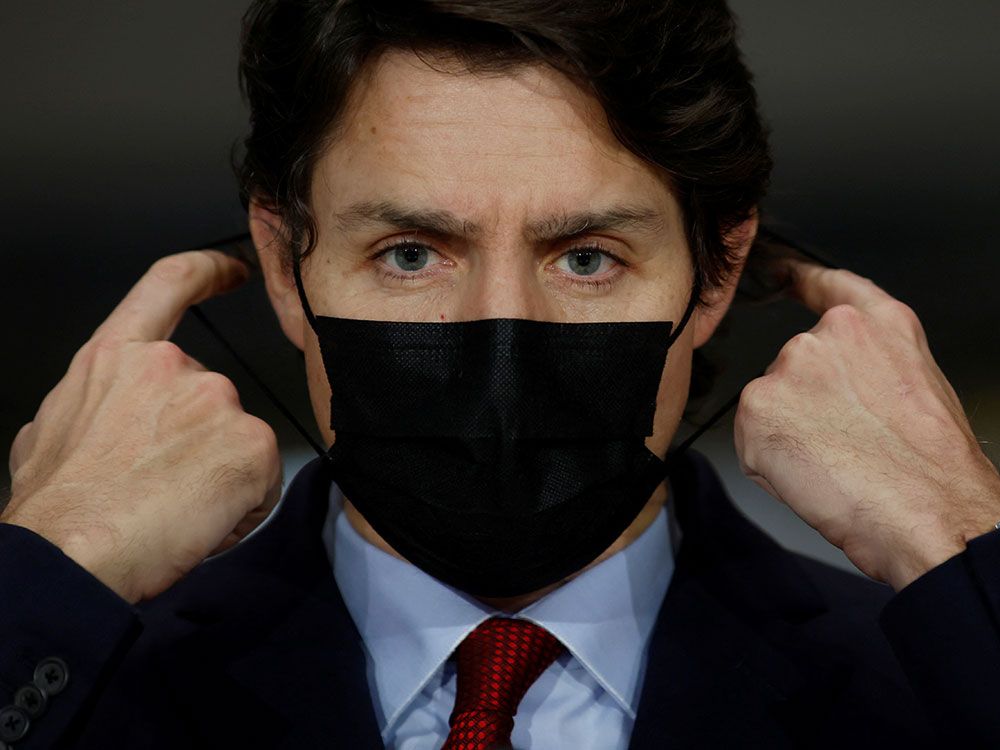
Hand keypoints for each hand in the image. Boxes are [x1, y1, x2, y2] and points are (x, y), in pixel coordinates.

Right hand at [3, 251, 281, 603]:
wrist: (73, 556)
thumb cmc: (59, 508)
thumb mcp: (47, 435)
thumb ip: (87, 406)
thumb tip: (94, 415)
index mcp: (118, 358)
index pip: (170, 284)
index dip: (209, 270)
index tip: (236, 267)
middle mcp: (173, 367)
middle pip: (212, 396)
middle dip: (197, 442)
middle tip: (160, 487)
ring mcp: (218, 402)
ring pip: (238, 442)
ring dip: (216, 478)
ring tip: (171, 509)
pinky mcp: (253, 443)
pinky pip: (262, 480)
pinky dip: (240, 508)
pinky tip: (199, 523)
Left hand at [734, 260, 999, 590]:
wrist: (926, 509)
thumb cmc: (932, 466)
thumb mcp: (917, 387)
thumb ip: (868, 365)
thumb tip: (839, 386)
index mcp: (875, 326)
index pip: (828, 287)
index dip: (800, 278)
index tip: (783, 270)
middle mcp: (826, 336)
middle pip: (793, 367)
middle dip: (807, 404)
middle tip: (845, 442)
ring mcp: (788, 368)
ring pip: (770, 404)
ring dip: (788, 434)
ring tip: (836, 461)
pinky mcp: (758, 406)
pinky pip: (751, 438)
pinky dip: (770, 462)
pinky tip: (811, 473)